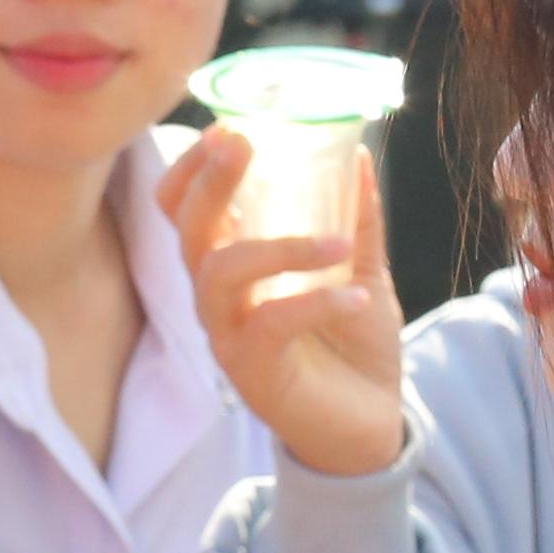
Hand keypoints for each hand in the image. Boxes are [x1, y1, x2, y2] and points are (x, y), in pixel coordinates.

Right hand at [166, 132, 410, 480]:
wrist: (371, 425)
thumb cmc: (352, 345)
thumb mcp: (361, 269)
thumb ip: (357, 219)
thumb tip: (359, 155)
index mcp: (232, 266)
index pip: (183, 209)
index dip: (193, 168)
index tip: (228, 127)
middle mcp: (217, 299)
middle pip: (188, 232)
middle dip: (210, 182)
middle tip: (244, 144)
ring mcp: (229, 337)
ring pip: (219, 275)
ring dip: (277, 247)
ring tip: (336, 242)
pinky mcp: (253, 373)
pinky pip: (268, 325)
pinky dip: (314, 301)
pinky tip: (357, 295)